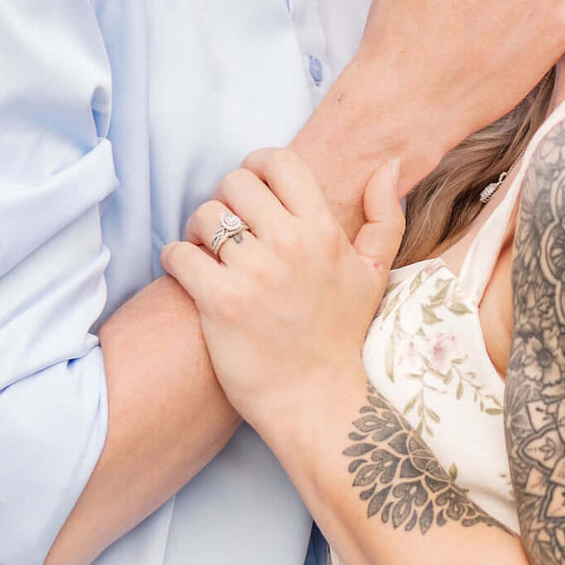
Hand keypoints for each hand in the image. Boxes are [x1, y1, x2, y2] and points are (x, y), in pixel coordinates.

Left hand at [164, 150, 405, 441]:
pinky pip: (179, 254)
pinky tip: (188, 274)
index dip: (257, 166)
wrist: (319, 402)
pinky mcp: (220, 303)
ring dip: (198, 231)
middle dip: (225, 201)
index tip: (250, 189)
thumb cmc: (343, 337)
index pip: (279, 162)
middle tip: (227, 228)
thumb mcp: (375, 274)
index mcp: (324, 231)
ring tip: (207, 253)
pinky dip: (176, 259)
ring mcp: (255, 274)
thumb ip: (385, 216)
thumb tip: (388, 166)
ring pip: (204, 216)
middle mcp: (291, 245)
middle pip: (235, 183)